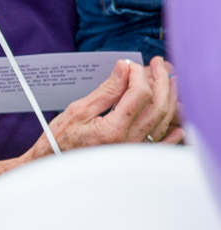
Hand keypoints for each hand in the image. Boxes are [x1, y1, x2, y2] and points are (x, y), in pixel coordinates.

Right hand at [24, 58, 182, 161]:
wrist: (53, 165)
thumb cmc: (60, 140)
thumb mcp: (78, 110)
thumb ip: (106, 90)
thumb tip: (124, 69)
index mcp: (114, 129)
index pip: (139, 93)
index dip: (138, 74)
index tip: (130, 64)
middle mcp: (130, 141)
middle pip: (158, 105)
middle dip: (161, 80)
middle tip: (158, 64)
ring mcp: (136, 150)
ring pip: (165, 120)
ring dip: (170, 97)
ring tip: (169, 80)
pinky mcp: (136, 155)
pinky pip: (163, 143)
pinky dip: (174, 131)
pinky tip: (177, 119)